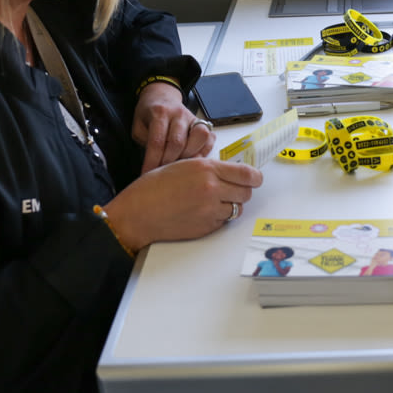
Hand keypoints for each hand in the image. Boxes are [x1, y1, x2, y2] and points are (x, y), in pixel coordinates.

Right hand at [103, 158, 260, 251]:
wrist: (138, 214)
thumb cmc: (152, 189)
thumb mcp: (181, 165)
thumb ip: (208, 168)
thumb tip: (229, 171)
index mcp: (206, 168)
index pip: (247, 173)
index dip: (254, 177)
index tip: (255, 178)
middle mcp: (212, 188)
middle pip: (246, 192)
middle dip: (241, 191)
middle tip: (231, 190)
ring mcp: (211, 210)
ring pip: (237, 208)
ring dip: (230, 205)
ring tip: (211, 202)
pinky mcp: (207, 227)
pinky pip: (224, 222)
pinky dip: (218, 217)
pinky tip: (202, 212)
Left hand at [133, 82, 214, 172]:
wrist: (163, 96)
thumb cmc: (150, 112)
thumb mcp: (138, 125)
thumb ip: (144, 141)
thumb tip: (155, 161)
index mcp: (160, 112)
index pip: (157, 141)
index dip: (152, 161)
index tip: (147, 174)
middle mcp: (179, 114)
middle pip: (178, 143)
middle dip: (168, 162)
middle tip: (162, 173)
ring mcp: (194, 118)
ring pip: (199, 138)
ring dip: (189, 156)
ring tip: (179, 165)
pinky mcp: (204, 124)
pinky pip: (210, 140)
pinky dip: (203, 152)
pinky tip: (191, 159)